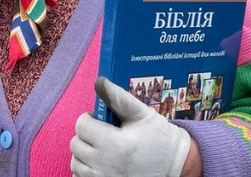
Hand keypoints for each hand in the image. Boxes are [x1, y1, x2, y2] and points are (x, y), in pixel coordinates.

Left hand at [70, 77, 191, 176]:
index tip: (102, 122)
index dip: (90, 120)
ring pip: (76, 161)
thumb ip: (118, 97)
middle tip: (104, 135)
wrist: (174, 167)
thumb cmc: (158, 138)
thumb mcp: (142, 114)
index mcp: (116, 144)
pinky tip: (102, 164)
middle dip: (88, 136)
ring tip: (103, 149)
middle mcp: (107, 165)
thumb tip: (99, 81)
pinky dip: (86, 170)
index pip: (82, 126)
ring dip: (85, 154)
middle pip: (76, 143)